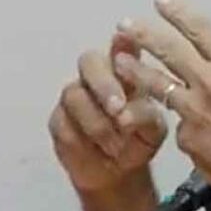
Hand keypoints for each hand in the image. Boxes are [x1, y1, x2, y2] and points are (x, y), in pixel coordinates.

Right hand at [49, 33, 167, 192]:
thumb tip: (125, 113)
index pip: (123, 48)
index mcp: (127, 72)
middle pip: (89, 61)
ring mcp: (75, 95)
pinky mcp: (58, 119)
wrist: (117, 172)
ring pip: (74, 94)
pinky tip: (99, 150)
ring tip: (117, 145)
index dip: (121, 41)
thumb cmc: (139, 141)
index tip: (123, 38)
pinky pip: (62, 123)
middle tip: (118, 109)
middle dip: (103, 84)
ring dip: (96, 121)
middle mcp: (98, 77)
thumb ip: (144, 115)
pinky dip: (82, 140)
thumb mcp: (153, 130)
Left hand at [112, 0, 210, 210]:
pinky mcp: (186, 137)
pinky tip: (195, 136)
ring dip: (135, 69)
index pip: (200, 28)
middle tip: (126, 25)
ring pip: (155, 82)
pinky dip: (181, 126)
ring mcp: (195, 109)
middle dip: (143, 33)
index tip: (162, 2)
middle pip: (168, 48)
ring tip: (120, 61)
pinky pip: (176, 124)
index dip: (177, 12)